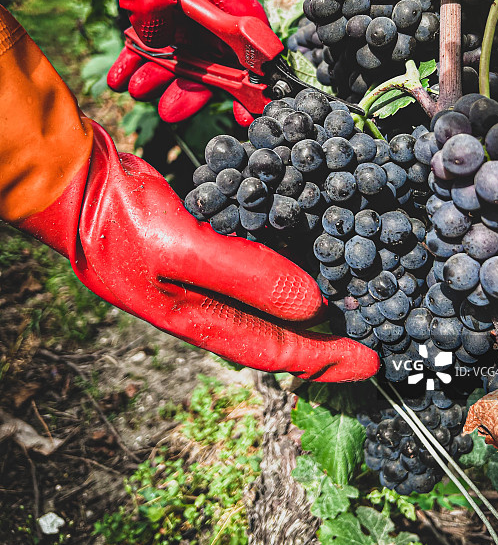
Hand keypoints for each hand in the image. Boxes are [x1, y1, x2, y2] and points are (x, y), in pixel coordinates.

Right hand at [21, 121, 379, 381]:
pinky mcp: (206, 244)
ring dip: (311, 301)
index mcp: (200, 320)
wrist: (76, 184)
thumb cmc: (115, 222)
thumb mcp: (181, 250)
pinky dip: (290, 261)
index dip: (326, 359)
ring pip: (270, 299)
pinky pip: (258, 262)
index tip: (371, 360)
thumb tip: (311, 305)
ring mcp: (205, 276)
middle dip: (326, 339)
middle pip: (278, 332)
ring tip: (352, 292)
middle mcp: (207, 305)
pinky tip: (310, 246)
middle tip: (374, 331)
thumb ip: (245, 276)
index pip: (275, 351)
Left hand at [56, 0, 265, 124]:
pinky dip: (134, 58)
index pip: (249, 31)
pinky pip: (147, 36)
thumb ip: (152, 1)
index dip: (257, 73)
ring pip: (178, 48)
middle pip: (213, 51)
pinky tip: (117, 75)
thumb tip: (159, 43)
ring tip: (134, 88)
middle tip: (169, 111)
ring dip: (159, 74)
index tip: (253, 110)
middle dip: (195, 85)